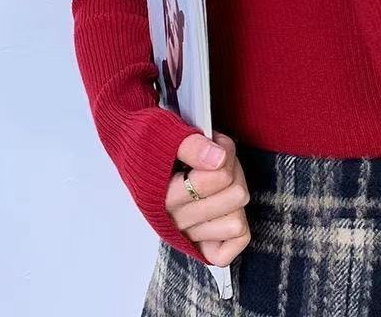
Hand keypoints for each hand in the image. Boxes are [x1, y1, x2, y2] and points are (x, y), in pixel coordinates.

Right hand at [165, 131, 251, 266]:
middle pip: (236, 196)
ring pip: (237, 222)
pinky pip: (234, 246)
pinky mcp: (202, 247)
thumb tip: (217, 159)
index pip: (220, 178)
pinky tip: (223, 210)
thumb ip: (192, 145)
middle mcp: (173, 220)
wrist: (143, 155)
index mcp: (163, 194)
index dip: (225, 154)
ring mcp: (188, 235)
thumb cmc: (161, 146)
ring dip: (234, 198)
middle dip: (232, 174)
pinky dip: (237, 228)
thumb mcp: (168, 133)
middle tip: (217, 164)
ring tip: (219, 185)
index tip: (214, 145)